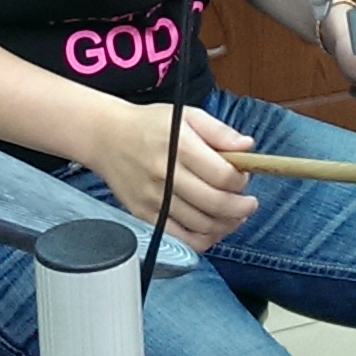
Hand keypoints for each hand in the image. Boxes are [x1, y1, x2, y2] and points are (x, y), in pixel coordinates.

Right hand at [81, 101, 257, 251]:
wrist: (106, 137)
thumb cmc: (150, 125)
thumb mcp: (187, 115)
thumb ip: (220, 131)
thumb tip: (248, 147)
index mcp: (179, 145)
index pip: (221, 174)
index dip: (241, 180)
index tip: (244, 177)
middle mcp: (165, 173)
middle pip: (215, 203)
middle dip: (241, 207)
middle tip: (249, 203)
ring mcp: (153, 198)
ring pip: (200, 225)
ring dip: (226, 225)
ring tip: (235, 216)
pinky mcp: (144, 214)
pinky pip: (180, 238)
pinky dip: (202, 240)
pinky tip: (212, 230)